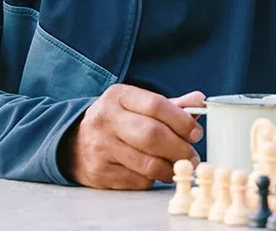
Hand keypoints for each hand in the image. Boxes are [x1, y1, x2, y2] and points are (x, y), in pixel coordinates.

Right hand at [61, 85, 204, 189]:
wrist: (75, 144)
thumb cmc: (117, 122)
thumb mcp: (138, 105)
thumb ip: (171, 105)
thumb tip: (200, 102)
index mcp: (118, 96)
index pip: (157, 105)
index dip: (182, 121)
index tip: (196, 133)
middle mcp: (105, 119)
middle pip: (153, 135)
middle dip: (179, 148)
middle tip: (192, 156)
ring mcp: (100, 147)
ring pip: (147, 163)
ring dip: (170, 167)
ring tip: (179, 165)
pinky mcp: (100, 172)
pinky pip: (137, 180)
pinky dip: (153, 179)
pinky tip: (155, 172)